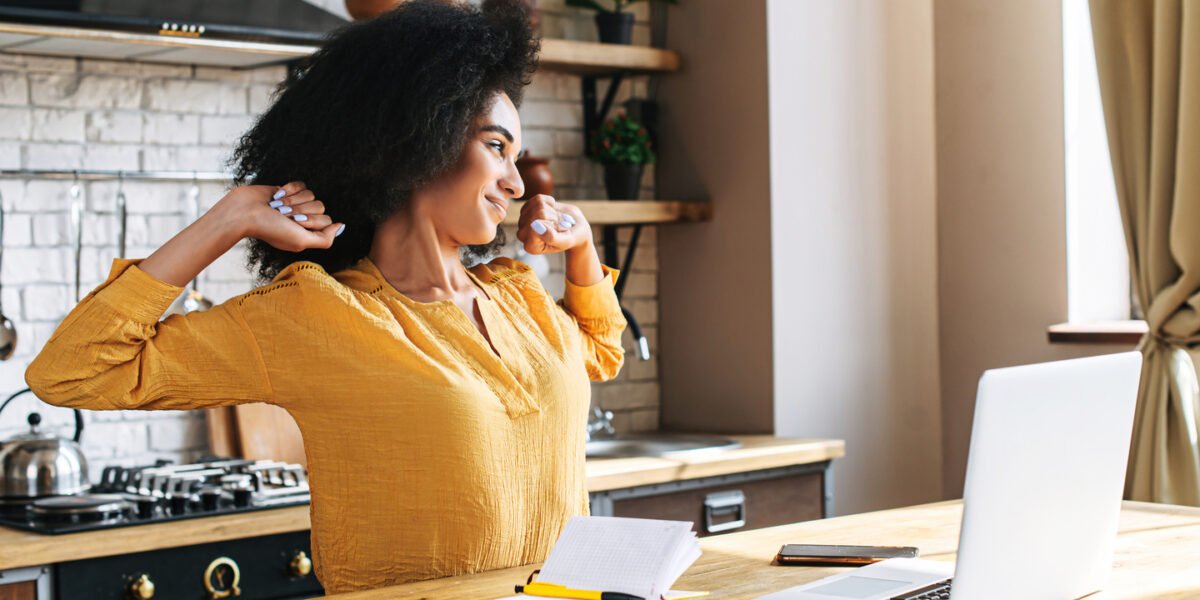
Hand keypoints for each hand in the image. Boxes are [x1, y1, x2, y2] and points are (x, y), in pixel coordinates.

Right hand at [218, 181, 344, 251]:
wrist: (243, 212)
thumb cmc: (269, 229)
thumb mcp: (300, 241)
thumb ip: (325, 239)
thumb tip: (340, 226)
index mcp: (308, 233)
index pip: (326, 220)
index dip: (311, 220)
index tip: (294, 223)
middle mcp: (303, 219)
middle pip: (320, 206)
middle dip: (300, 209)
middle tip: (282, 215)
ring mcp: (296, 204)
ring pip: (311, 194)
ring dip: (292, 200)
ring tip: (277, 207)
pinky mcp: (288, 191)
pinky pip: (301, 184)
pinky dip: (289, 189)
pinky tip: (276, 197)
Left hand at [516, 195, 591, 254]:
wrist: (574, 227)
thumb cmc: (570, 237)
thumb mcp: (565, 241)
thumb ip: (551, 238)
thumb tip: (535, 226)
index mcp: (531, 247)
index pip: (533, 230)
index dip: (550, 226)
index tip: (558, 232)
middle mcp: (523, 234)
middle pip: (537, 214)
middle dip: (553, 217)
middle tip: (558, 225)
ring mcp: (524, 220)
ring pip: (538, 205)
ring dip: (552, 211)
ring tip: (555, 219)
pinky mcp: (527, 208)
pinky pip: (538, 198)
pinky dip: (550, 202)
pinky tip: (552, 211)